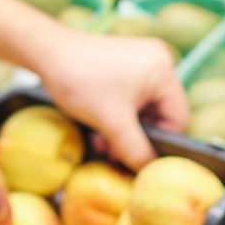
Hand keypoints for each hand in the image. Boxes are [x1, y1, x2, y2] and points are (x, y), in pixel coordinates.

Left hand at [34, 28, 188, 169]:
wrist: (47, 53)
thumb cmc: (80, 81)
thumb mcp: (111, 122)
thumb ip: (135, 150)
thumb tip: (149, 171)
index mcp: (164, 70)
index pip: (177, 118)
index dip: (160, 142)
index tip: (137, 157)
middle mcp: (158, 62)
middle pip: (159, 115)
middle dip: (135, 138)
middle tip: (113, 153)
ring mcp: (140, 63)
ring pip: (141, 110)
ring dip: (123, 131)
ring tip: (101, 143)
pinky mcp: (123, 66)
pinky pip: (130, 100)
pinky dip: (117, 116)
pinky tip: (99, 128)